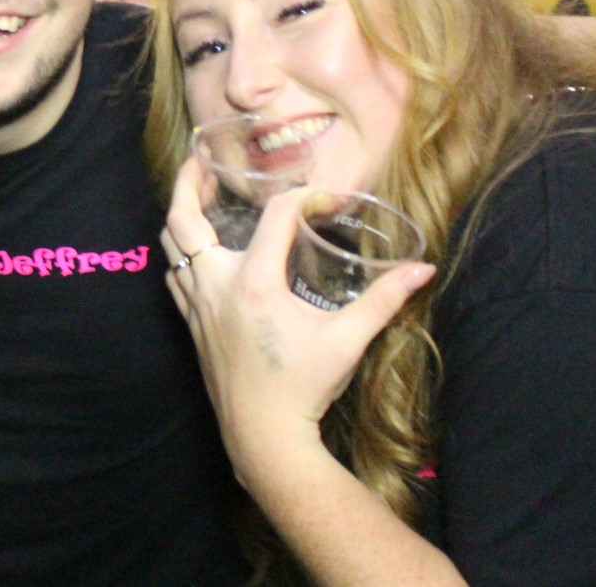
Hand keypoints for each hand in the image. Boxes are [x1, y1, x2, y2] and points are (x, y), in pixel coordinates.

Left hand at [161, 156, 433, 475]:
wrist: (263, 437)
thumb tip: (424, 269)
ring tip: (197, 193)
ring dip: (181, 214)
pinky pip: (174, 275)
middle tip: (204, 159)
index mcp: (255, 283)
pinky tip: (198, 247)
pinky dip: (180, 252)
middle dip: (189, 181)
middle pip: (184, 217)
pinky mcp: (191, 323)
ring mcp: (197, 305)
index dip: (305, 197)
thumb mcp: (348, 340)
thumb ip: (385, 300)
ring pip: (171, 245)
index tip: (327, 201)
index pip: (276, 216)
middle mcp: (217, 286)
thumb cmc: (303, 387)